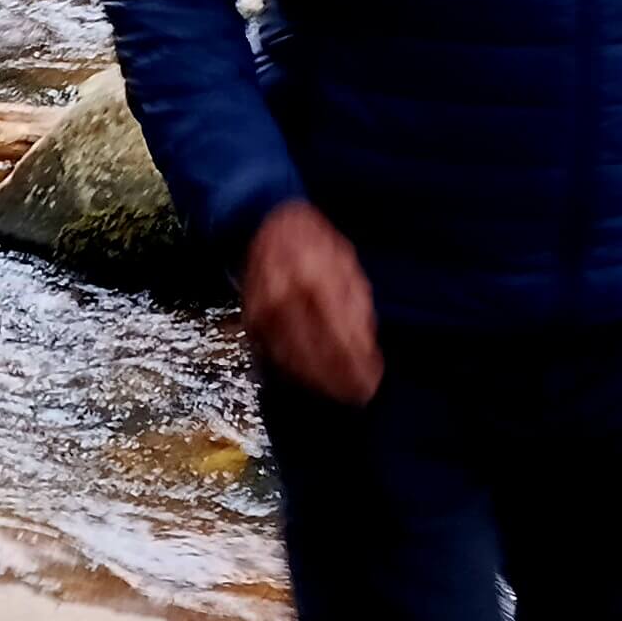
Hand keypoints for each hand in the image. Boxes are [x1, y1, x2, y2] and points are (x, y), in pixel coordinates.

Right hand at [242, 199, 380, 407]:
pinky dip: (292, 370)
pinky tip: (311, 378)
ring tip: (338, 393)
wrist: (265, 223)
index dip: (355, 368)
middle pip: (315, 357)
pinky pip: (272, 353)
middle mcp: (288, 301)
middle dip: (338, 382)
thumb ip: (356, 305)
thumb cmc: (314, 244)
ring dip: (317, 382)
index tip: (370, 386)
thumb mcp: (347, 265)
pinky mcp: (251, 319)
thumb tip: (364, 348)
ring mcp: (265, 312)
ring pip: (292, 361)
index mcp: (318, 284)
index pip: (340, 340)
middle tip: (357, 397)